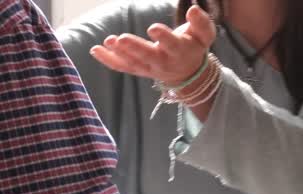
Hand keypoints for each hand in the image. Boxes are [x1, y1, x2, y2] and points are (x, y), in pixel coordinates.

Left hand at [90, 5, 215, 84]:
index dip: (164, 37)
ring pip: (134, 63)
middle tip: (122, 38)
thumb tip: (193, 9)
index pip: (172, 45)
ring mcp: (149, 67)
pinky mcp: (138, 69)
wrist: (188, 71)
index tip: (153, 28)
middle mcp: (164, 62)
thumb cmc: (193, 46)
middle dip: (135, 48)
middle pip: (149, 56)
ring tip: (108, 41)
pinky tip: (96, 50)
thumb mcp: (203, 35)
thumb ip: (201, 23)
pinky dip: (109, 60)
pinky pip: (123, 67)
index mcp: (180, 51)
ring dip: (120, 54)